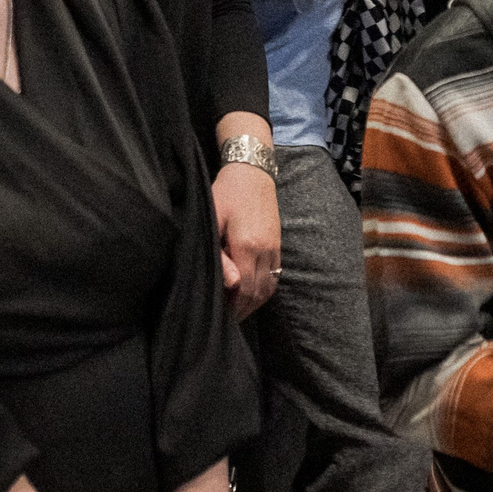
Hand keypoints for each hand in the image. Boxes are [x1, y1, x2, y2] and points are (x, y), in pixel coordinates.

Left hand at [212, 161, 280, 318]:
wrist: (252, 172)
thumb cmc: (226, 194)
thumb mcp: (215, 219)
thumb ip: (219, 254)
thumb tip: (230, 283)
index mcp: (248, 246)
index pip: (244, 290)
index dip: (233, 307)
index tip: (219, 316)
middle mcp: (265, 251)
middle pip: (257, 293)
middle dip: (242, 310)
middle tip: (225, 319)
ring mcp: (274, 248)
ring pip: (268, 288)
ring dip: (254, 303)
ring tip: (238, 310)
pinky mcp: (278, 244)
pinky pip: (275, 276)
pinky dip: (264, 290)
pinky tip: (251, 294)